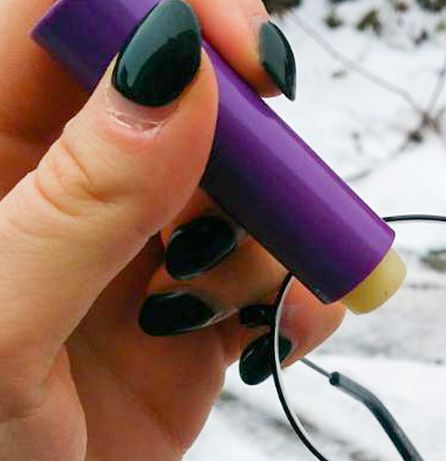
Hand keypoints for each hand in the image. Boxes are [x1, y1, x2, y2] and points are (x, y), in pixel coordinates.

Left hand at [0, 2, 339, 460]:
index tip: (245, 60)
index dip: (163, 15)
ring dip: (276, 238)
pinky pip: (269, 276)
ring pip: (241, 189)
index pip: (61, 24)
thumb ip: (82, 198)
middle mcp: (47, 198)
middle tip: (277, 204)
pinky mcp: (183, 328)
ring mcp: (122, 263)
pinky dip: (297, 298)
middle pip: (182, 99)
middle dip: (248, 147)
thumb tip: (174, 69)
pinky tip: (275, 342)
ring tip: (242, 312)